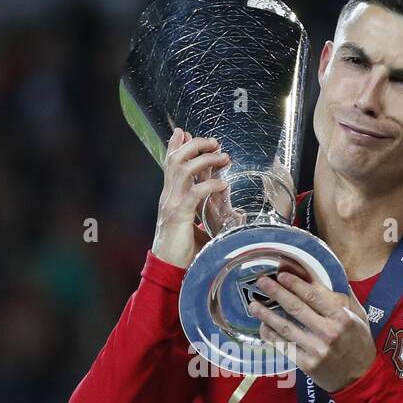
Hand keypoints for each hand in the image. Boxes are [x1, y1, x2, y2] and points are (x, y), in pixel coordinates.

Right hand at [152, 128, 229, 268]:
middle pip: (175, 160)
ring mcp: (171, 205)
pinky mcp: (178, 216)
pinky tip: (222, 183)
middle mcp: (168, 197)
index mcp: (170, 197)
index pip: (170, 165)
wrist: (168, 271)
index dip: (175, 146)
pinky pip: (194, 193)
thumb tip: (235, 212)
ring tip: (223, 156)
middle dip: (194, 146)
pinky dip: (209, 185)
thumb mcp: (197, 227)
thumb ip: (208, 216)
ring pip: (183, 170)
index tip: (185, 132)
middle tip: (214, 141)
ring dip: (204, 159)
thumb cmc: (183, 252)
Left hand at [247, 271, 377, 391]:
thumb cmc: (359, 343)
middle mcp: (328, 332)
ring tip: (253, 305)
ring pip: (286, 328)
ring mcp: (316, 349)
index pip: (314, 296)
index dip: (295, 283)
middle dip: (276, 292)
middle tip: (261, 281)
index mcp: (342, 317)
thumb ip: (343, 297)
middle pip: (296, 308)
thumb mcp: (359, 316)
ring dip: (267, 315)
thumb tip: (324, 277)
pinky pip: (284, 346)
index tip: (280, 274)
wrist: (359, 378)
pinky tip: (262, 327)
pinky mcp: (307, 364)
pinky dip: (271, 336)